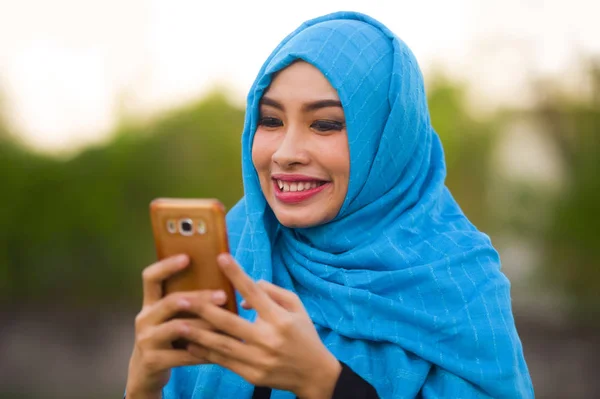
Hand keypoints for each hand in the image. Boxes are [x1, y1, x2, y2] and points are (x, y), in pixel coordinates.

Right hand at [125, 255, 221, 397]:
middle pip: (171, 301)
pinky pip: (183, 355)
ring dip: (205, 325)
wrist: (145, 375)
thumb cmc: (167, 340)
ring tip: (226, 324)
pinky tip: (221, 352)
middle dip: (200, 297)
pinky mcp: (152, 361)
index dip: (166, 266)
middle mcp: (144, 319)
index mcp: (150, 304)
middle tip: (224, 295)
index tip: (188, 257)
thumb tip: (221, 283)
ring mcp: (146, 340)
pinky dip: (204, 353)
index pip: (150, 277)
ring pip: (178, 328)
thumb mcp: (169, 319)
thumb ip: (185, 303)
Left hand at [184, 253, 341, 398]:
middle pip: (230, 322)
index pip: (254, 291)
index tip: (220, 258)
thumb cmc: (303, 334)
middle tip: (182, 299)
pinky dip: (206, 353)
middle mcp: (269, 339)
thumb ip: (272, 292)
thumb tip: (243, 295)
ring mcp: (259, 359)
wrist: (314, 374)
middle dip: (204, 309)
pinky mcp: (253, 375)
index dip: (236, 274)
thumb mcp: (296, 306)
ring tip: (178, 325)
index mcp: (280, 318)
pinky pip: (224, 362)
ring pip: (222, 345)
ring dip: (197, 334)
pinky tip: (191, 345)